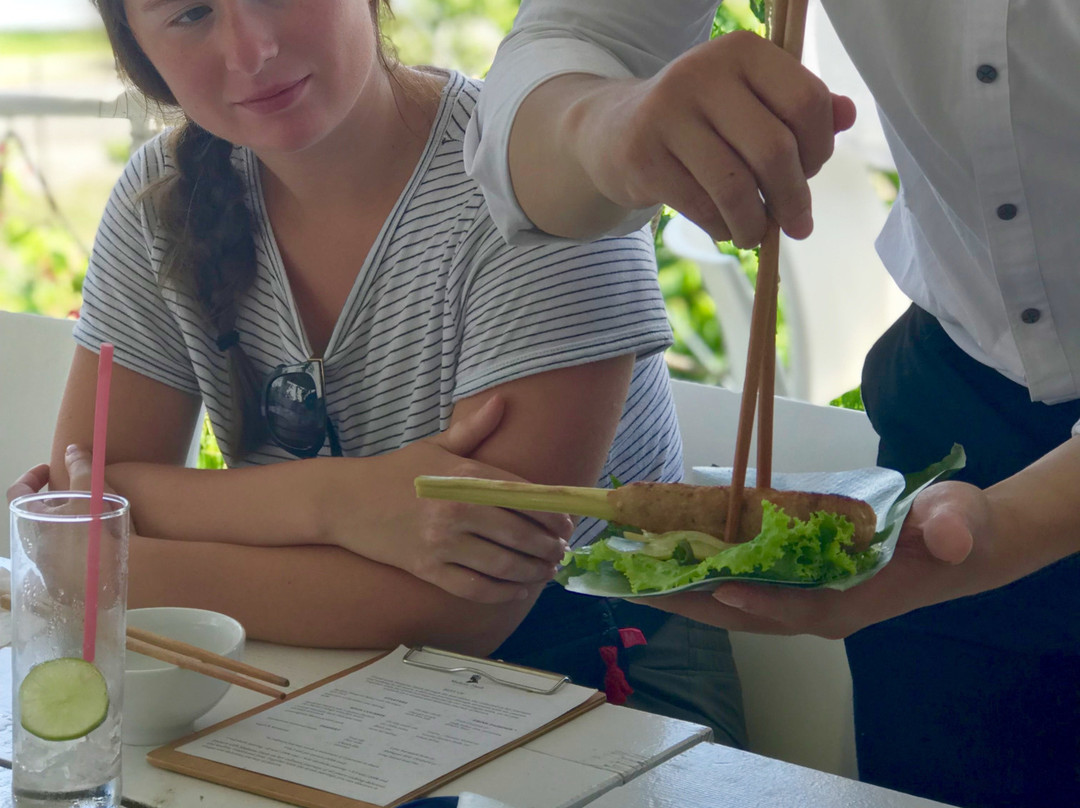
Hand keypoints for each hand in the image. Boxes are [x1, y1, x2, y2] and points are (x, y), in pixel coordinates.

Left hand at [7, 449, 122, 607]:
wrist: (114, 583)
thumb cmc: (96, 534)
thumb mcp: (92, 493)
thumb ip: (81, 469)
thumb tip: (71, 449)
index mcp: (34, 521)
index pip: (17, 491)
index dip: (31, 476)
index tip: (49, 469)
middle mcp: (35, 546)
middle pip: (39, 516)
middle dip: (58, 502)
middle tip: (82, 495)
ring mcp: (49, 570)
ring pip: (55, 539)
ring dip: (70, 525)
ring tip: (96, 520)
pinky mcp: (66, 587)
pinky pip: (69, 560)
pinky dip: (80, 548)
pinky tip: (102, 546)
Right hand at [341, 396, 574, 603]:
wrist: (343, 501)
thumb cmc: (394, 472)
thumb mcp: (434, 446)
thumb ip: (473, 428)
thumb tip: (502, 402)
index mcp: (463, 475)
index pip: (524, 496)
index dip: (553, 514)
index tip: (567, 524)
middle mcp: (456, 509)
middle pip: (520, 534)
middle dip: (550, 547)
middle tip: (562, 552)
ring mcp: (441, 543)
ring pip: (504, 565)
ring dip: (534, 572)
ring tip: (547, 571)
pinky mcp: (428, 570)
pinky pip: (476, 588)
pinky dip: (503, 593)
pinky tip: (518, 589)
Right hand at [565, 31, 855, 245]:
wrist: (612, 130)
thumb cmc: (699, 120)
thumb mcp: (749, 102)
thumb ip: (800, 106)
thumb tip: (847, 116)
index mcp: (741, 51)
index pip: (806, 103)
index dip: (819, 150)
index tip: (809, 172)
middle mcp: (702, 73)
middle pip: (774, 150)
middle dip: (793, 198)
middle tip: (797, 224)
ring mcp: (667, 114)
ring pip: (736, 187)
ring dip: (755, 224)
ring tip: (757, 235)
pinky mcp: (642, 156)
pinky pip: (702, 207)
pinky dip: (722, 229)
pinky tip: (726, 229)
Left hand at [641, 481, 1011, 638]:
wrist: (955, 545)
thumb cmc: (954, 529)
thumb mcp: (959, 520)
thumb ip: (953, 526)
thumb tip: (947, 536)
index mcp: (858, 601)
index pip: (806, 610)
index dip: (768, 603)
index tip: (725, 590)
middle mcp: (823, 610)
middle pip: (750, 615)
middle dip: (695, 603)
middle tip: (637, 588)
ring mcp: (805, 601)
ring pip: (737, 606)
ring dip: (686, 594)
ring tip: (633, 579)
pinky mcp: (794, 587)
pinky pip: (741, 587)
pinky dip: (704, 578)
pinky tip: (669, 562)